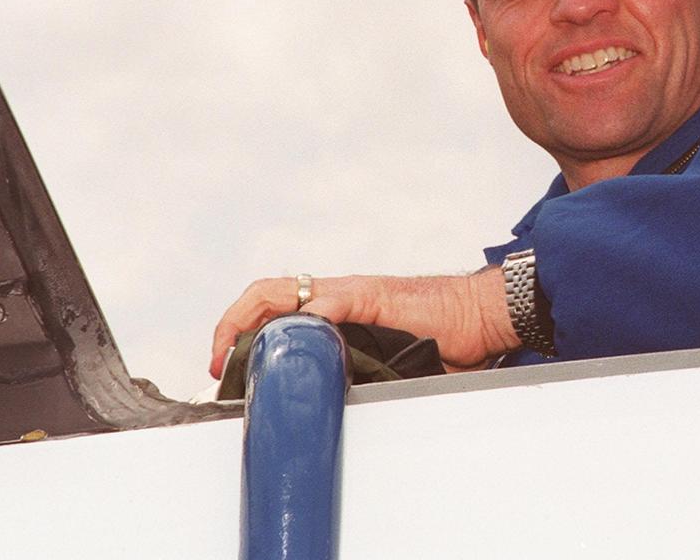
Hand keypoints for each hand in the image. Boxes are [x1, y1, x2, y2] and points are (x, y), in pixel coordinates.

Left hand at [208, 268, 518, 377]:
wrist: (480, 314)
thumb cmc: (444, 336)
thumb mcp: (388, 361)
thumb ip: (356, 372)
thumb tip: (325, 407)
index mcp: (338, 309)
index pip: (275, 306)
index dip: (241, 330)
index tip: (225, 366)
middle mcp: (339, 295)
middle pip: (268, 293)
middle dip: (232, 324)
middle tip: (219, 362)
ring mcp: (354, 293)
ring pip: (286, 292)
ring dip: (253, 319)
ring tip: (238, 352)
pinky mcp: (375, 297)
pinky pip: (330, 304)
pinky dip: (307, 319)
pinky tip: (294, 337)